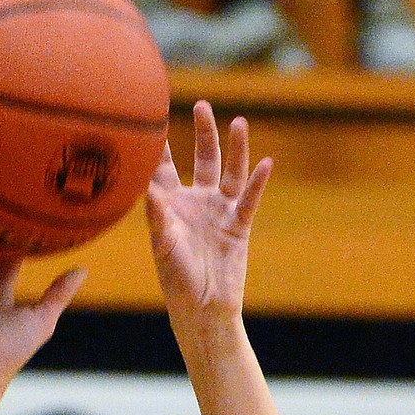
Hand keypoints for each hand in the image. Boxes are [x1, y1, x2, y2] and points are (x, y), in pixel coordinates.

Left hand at [145, 101, 270, 323]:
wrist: (203, 308)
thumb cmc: (176, 279)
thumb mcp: (162, 246)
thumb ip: (157, 217)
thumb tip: (148, 189)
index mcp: (171, 204)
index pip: (164, 166)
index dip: (159, 143)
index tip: (153, 114)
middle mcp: (197, 202)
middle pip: (202, 159)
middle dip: (204, 134)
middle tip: (202, 105)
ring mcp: (220, 212)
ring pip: (230, 173)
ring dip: (236, 150)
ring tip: (240, 123)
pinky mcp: (239, 227)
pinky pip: (249, 200)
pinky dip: (257, 183)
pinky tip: (265, 163)